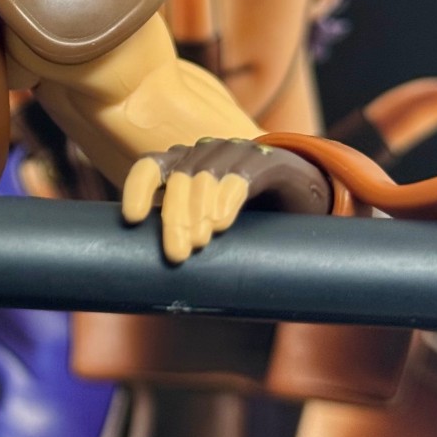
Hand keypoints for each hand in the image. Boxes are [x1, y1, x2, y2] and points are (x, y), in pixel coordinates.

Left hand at [122, 138, 330, 262]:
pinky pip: (242, 174)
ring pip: (206, 174)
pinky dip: (228, 196)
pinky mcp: (267, 160)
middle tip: (177, 254)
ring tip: (199, 242)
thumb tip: (152, 285)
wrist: (305, 197)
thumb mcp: (211, 227)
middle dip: (174, 217)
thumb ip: (186, 239)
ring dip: (198, 209)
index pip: (150, 166)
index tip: (131, 218)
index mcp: (183, 164)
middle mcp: (205, 152)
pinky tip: (221, 221)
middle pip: (178, 178)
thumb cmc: (248, 216)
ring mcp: (236, 151)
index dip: (137, 188)